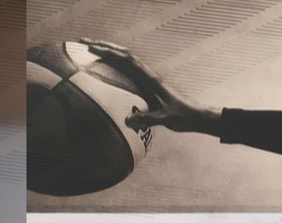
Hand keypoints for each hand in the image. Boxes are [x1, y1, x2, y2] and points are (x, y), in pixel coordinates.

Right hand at [78, 38, 219, 135]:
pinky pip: (130, 70)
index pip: (127, 59)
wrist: (198, 116)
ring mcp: (150, 79)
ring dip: (110, 51)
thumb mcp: (165, 119)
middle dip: (104, 46)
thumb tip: (127, 120)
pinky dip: (116, 64)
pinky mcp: (150, 85)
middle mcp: (149, 75)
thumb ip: (147, 119)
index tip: (91, 48)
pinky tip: (107, 69)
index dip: (109, 52)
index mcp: (151, 79)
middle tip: (83, 42)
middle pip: (124, 53)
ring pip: (127, 59)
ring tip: (90, 49)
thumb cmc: (184, 117)